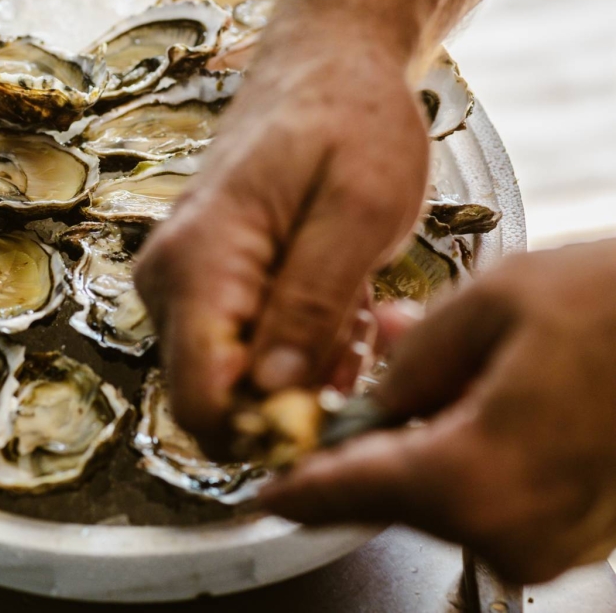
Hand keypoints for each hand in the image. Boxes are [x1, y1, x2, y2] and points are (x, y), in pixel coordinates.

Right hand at [135, 26, 428, 442]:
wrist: (322, 65)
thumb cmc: (350, 119)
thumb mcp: (359, 209)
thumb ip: (312, 302)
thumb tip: (272, 396)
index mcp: (198, 261)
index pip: (201, 399)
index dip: (270, 430)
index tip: (338, 408)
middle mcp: (167, 280)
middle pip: (216, 398)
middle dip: (294, 397)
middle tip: (358, 340)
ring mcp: (178, 283)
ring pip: (233, 378)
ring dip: (302, 368)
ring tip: (352, 306)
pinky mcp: (200, 284)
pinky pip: (239, 350)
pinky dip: (294, 347)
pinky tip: (334, 302)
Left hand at [261, 242, 615, 583]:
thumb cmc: (614, 308)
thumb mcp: (489, 307)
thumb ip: (412, 361)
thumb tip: (371, 393)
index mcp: (475, 479)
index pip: (349, 494)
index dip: (299, 485)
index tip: (266, 483)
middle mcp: (510, 530)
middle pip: (390, 495)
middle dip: (361, 442)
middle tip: (350, 385)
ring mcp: (548, 540)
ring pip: (436, 493)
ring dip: (412, 438)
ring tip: (425, 368)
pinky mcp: (572, 529)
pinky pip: (484, 493)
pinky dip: (458, 450)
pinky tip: (469, 394)